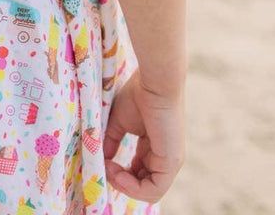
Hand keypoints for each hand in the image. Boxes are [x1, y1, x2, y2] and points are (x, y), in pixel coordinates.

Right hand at [103, 68, 184, 204]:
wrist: (154, 82)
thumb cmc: (138, 94)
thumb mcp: (119, 121)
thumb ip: (112, 141)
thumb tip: (102, 158)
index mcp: (154, 146)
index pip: (139, 171)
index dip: (121, 173)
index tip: (103, 161)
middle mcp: (164, 157)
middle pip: (143, 183)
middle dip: (121, 181)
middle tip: (104, 168)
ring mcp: (170, 161)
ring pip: (149, 191)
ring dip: (125, 186)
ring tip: (109, 170)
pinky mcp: (171, 163)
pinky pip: (153, 190)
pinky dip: (133, 188)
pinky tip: (117, 173)